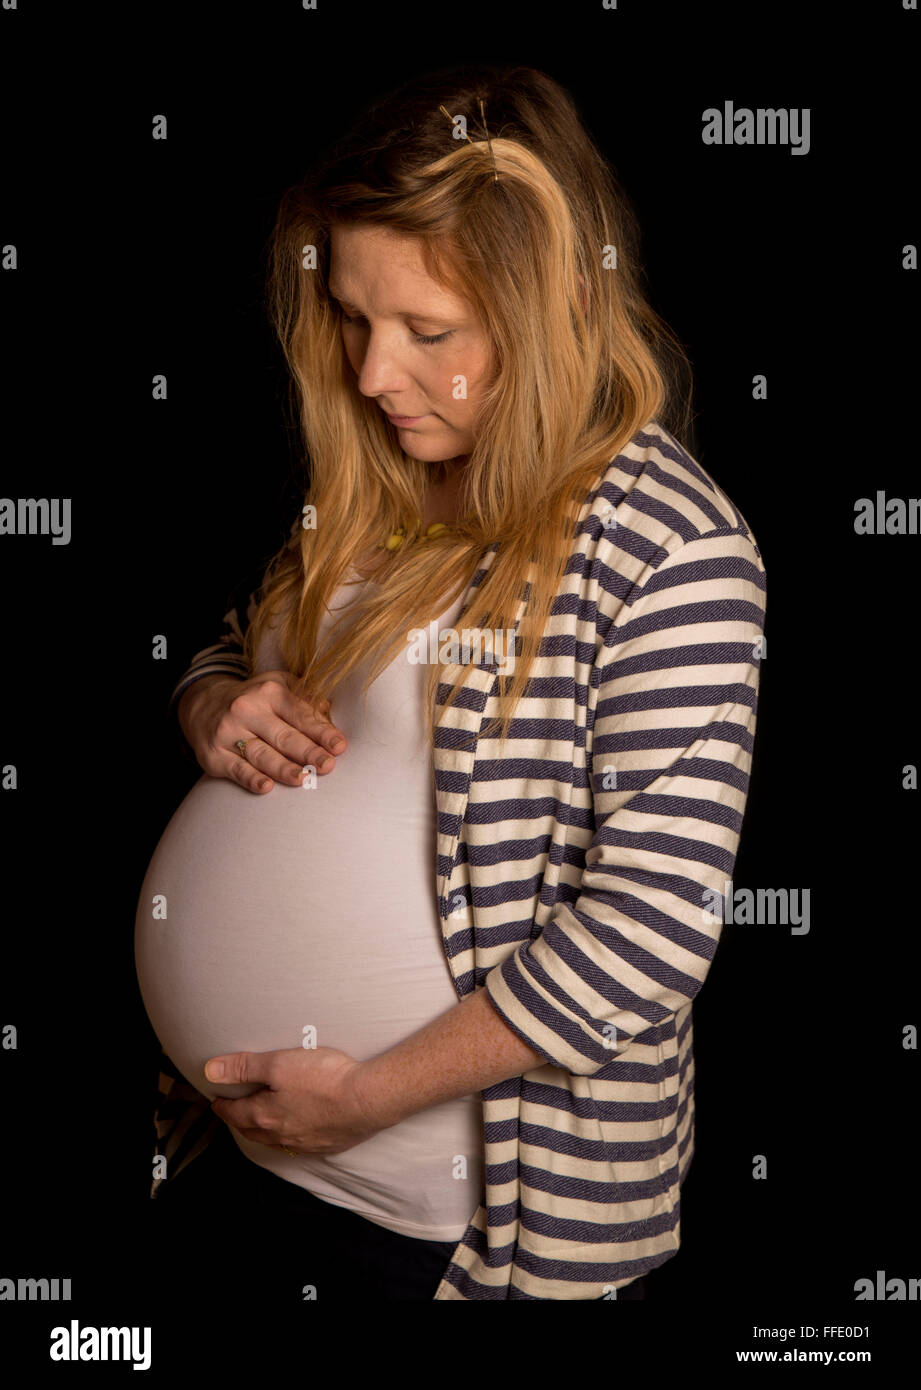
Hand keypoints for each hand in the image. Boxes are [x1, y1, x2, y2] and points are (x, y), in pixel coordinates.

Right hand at [179, 671, 347, 793]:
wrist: (204, 705)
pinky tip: (266, 786)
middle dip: (307, 751)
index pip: (300, 714)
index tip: (339, 746)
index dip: (321, 731)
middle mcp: (247, 709)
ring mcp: (229, 732)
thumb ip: (305, 699)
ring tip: (303, 778)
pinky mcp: (214, 755)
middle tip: (327, 765)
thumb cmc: (255, 700)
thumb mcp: (278, 687)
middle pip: (283, 735)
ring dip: (283, 768)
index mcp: (270, 691)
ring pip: (261, 754)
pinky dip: (251, 778)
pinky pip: (236, 769)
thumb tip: (330, 712)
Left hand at [204, 1046, 383, 1155]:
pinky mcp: (327, 1144)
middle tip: (235, 1110)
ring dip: (264, 1130)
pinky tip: (297, 1129)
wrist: (369, 1099)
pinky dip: (289, 1136)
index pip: (234, 1113)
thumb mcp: (279, 1063)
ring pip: (275, 1140)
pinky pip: (299, 1145)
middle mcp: (282, 1136)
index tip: (217, 1100)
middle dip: (240, 1120)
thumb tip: (210, 1071)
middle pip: (252, 1130)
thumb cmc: (324, 1079)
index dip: (222, 1105)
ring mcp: (305, 1144)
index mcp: (265, 1116)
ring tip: (263, 1119)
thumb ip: (244, 1067)